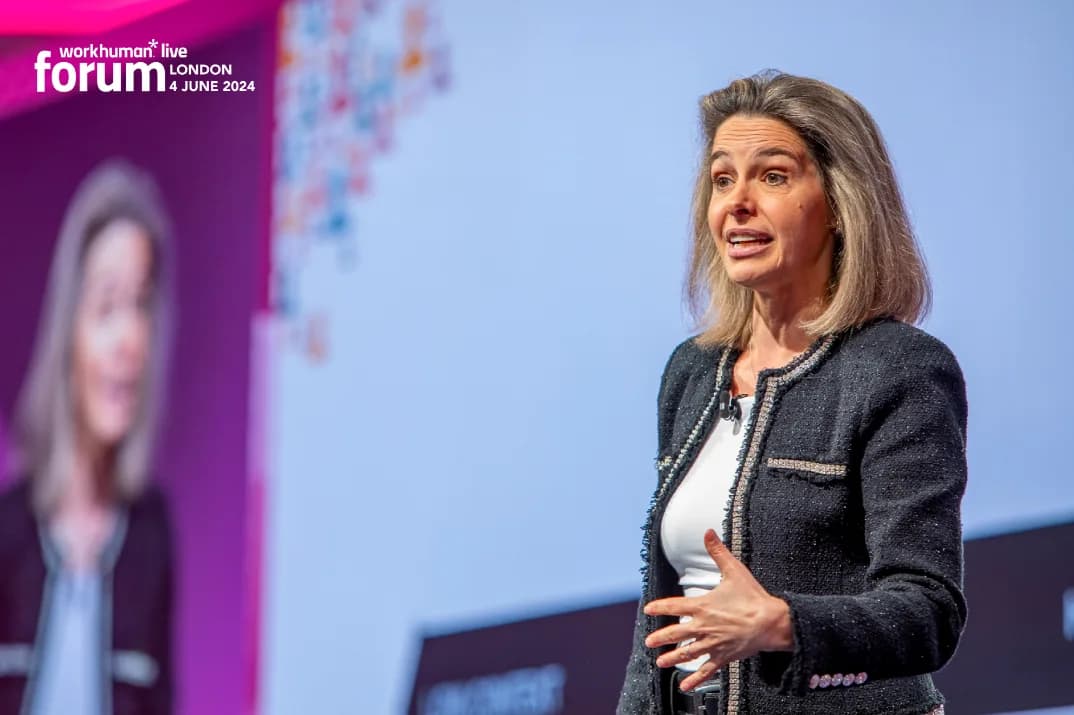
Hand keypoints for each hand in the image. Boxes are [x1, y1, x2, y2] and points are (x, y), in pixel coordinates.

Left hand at [643, 529, 792, 691]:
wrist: (771, 622)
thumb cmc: (752, 597)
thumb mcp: (733, 570)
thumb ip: (717, 551)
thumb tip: (708, 532)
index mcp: (703, 606)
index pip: (674, 605)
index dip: (659, 607)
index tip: (648, 609)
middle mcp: (704, 626)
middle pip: (676, 633)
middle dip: (660, 638)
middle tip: (649, 642)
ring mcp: (713, 643)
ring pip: (687, 653)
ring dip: (672, 659)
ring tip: (660, 662)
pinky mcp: (724, 656)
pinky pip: (706, 670)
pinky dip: (695, 680)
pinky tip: (684, 687)